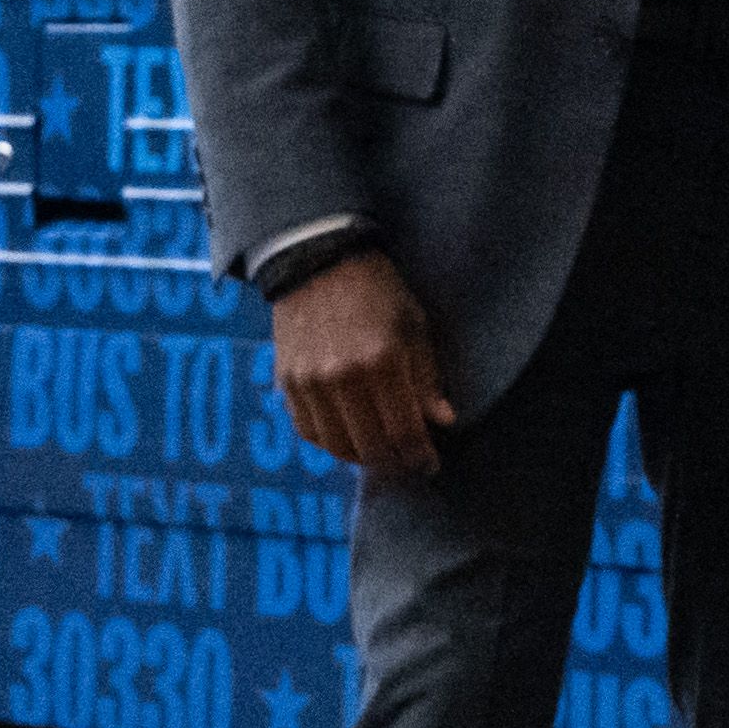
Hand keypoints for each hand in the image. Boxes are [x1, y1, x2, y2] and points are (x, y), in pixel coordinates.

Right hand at [271, 251, 454, 478]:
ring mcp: (309, 382)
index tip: (431, 465)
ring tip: (382, 455)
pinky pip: (308, 431)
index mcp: (382, 360)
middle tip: (409, 466)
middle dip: (394, 463)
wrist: (317, 261)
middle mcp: (341, 377)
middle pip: (369, 446)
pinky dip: (330, 443)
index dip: (419, 456)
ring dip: (361, 458)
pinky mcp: (286, 382)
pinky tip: (349, 439)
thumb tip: (442, 421)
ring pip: (336, 446)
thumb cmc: (378, 290)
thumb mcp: (414, 324)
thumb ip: (426, 377)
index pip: (403, 431)